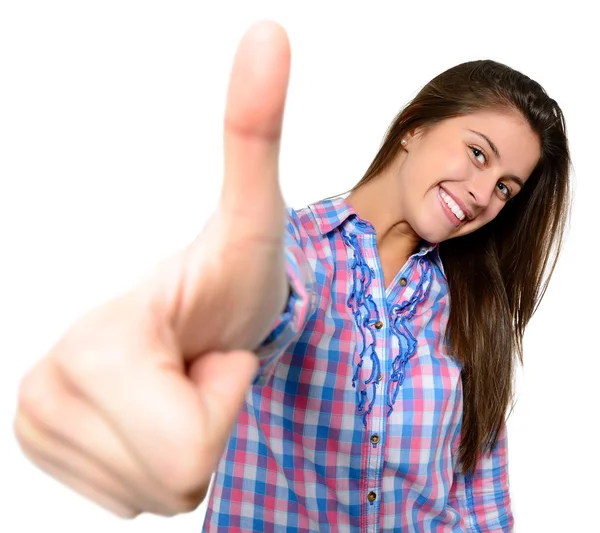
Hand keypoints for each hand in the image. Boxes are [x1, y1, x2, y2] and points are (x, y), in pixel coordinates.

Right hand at [14, 20, 290, 517]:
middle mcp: (43, 392)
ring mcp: (38, 425)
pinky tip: (151, 402)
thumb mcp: (253, 216)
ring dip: (182, 437)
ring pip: (153, 494)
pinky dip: (158, 456)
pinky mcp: (47, 446)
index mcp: (91, 353)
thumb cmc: (236, 276)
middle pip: (172, 483)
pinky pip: (134, 498)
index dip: (220, 404)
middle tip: (193, 366)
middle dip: (204, 425)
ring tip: (176, 378)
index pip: (188, 457)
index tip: (205, 349)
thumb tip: (269, 33)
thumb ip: (254, 132)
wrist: (206, 306)